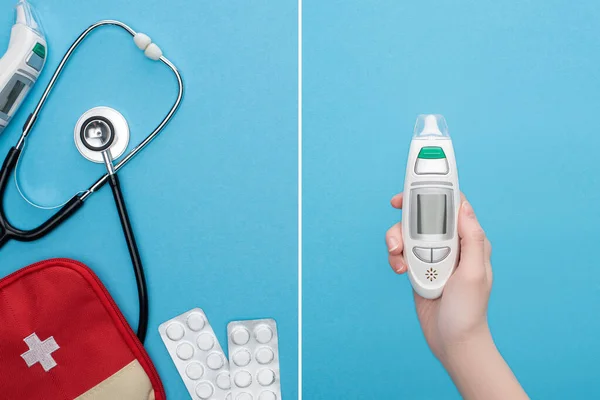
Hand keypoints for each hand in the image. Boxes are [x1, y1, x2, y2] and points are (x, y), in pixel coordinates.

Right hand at [385, 192, 492, 361]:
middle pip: (424, 216)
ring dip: (398, 242)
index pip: (454, 205)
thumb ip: (471, 238)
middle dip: (406, 220)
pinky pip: (402, 253)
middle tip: (396, 224)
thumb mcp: (473, 273)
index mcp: (470, 240)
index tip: (414, 187)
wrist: (453, 341)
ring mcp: (434, 256)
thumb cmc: (469, 311)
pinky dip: (396, 259)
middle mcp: (452, 244)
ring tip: (399, 259)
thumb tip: (464, 206)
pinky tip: (401, 271)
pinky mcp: (419, 267)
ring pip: (409, 234)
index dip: (434, 191)